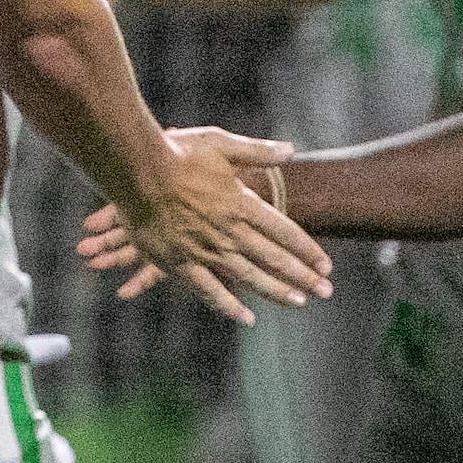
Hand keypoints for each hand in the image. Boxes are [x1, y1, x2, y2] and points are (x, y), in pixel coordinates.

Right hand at [74, 127, 328, 324]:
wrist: (136, 171)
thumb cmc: (177, 153)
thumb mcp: (221, 144)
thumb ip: (257, 151)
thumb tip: (290, 150)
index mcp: (241, 204)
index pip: (285, 231)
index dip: (307, 249)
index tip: (326, 264)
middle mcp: (229, 231)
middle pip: (274, 258)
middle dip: (303, 276)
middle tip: (326, 291)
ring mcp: (206, 250)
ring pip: (249, 278)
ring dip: (276, 292)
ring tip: (299, 303)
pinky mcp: (181, 263)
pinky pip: (209, 290)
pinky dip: (229, 306)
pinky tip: (246, 318)